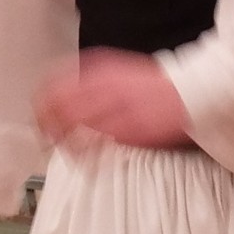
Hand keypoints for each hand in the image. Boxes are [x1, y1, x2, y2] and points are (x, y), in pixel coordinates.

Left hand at [34, 48, 191, 149]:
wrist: (193, 91)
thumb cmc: (155, 86)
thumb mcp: (120, 72)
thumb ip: (93, 83)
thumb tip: (66, 99)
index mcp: (99, 68)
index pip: (52, 82)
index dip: (40, 103)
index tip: (39, 117)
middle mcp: (102, 84)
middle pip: (55, 106)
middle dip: (45, 126)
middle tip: (47, 141)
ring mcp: (114, 106)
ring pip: (71, 127)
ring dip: (63, 144)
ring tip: (68, 154)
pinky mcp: (127, 128)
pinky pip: (95, 146)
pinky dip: (85, 158)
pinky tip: (87, 165)